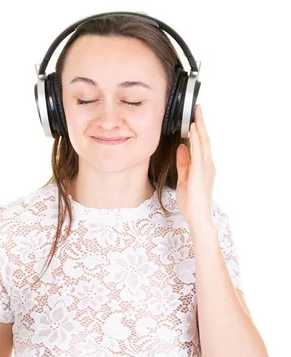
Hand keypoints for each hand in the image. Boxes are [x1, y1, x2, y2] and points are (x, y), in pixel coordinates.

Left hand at [175, 104, 214, 228]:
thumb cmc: (191, 201)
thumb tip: (181, 147)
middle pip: (205, 139)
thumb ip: (183, 163)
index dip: (199, 129)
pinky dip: (196, 138)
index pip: (202, 144)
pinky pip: (198, 151)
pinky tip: (193, 129)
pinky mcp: (200, 171)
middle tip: (197, 108)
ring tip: (196, 113)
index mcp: (204, 167)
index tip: (195, 117)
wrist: (197, 216)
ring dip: (199, 126)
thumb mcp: (183, 179)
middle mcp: (208, 165)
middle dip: (201, 122)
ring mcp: (206, 167)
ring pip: (203, 142)